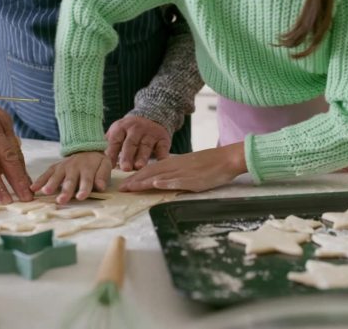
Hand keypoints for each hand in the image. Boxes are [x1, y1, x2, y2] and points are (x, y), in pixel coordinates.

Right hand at [30, 151, 110, 203]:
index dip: (84, 189)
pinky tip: (33, 188)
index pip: (86, 180)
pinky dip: (40, 180)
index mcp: (88, 168)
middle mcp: (74, 167)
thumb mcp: (105, 164)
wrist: (86, 147)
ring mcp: (63, 166)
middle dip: (66, 190)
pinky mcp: (55, 167)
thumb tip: (101, 186)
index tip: (80, 197)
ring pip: (56, 176)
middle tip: (61, 200)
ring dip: (51, 184)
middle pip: (70, 180)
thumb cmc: (97, 162)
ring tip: (46, 192)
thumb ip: (103, 175)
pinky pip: (46, 173)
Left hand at [105, 116, 170, 170]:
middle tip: (125, 168)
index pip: (115, 141)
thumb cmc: (130, 132)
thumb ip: (109, 145)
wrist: (152, 116)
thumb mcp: (118, 132)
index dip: (112, 153)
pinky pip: (162, 148)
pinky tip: (159, 163)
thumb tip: (97, 160)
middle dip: (127, 156)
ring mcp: (150, 133)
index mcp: (121, 128)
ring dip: (142, 156)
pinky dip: (161, 156)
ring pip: (146, 146)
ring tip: (139, 167)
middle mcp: (136, 129)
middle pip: (130, 143)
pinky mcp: (163, 139)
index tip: (108, 165)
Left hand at [119, 143, 246, 192]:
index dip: (137, 176)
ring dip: (144, 182)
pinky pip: (177, 180)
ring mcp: (184, 173)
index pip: (151, 169)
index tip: (125, 183)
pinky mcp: (193, 179)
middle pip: (151, 172)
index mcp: (174, 163)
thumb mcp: (189, 165)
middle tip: (121, 188)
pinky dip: (166, 182)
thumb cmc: (210, 163)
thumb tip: (164, 177)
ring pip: (160, 176)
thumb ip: (176, 170)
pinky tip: (156, 184)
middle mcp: (176, 166)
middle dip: (135, 180)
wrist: (226, 159)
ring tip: (130, 188)